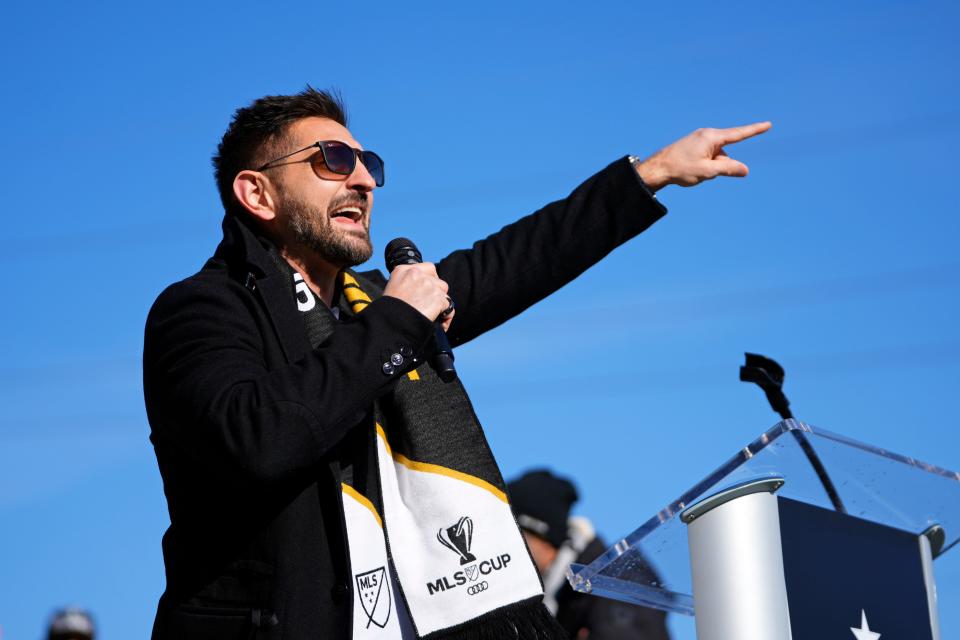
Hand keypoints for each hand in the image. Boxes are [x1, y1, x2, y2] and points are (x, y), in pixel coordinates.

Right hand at [383, 262, 455, 330]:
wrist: (392, 323)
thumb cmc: (389, 310)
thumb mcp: (393, 288)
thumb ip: (407, 282)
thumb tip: (419, 288)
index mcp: (403, 270)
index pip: (428, 268)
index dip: (431, 280)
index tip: (428, 290)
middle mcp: (417, 274)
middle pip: (437, 280)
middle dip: (437, 292)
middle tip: (430, 304)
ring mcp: (428, 285)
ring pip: (444, 292)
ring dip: (441, 303)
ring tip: (435, 314)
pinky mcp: (437, 298)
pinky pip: (449, 306)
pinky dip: (446, 317)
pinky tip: (441, 324)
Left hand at [636, 122, 771, 190]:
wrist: (657, 168)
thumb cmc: (680, 169)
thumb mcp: (708, 171)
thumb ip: (728, 169)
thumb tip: (745, 170)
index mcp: (711, 137)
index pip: (739, 134)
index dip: (755, 130)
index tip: (768, 124)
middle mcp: (706, 135)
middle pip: (725, 152)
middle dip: (721, 165)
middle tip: (703, 172)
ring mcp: (699, 139)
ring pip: (716, 156)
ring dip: (712, 167)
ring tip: (692, 172)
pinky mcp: (694, 145)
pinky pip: (707, 156)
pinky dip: (705, 165)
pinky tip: (690, 170)